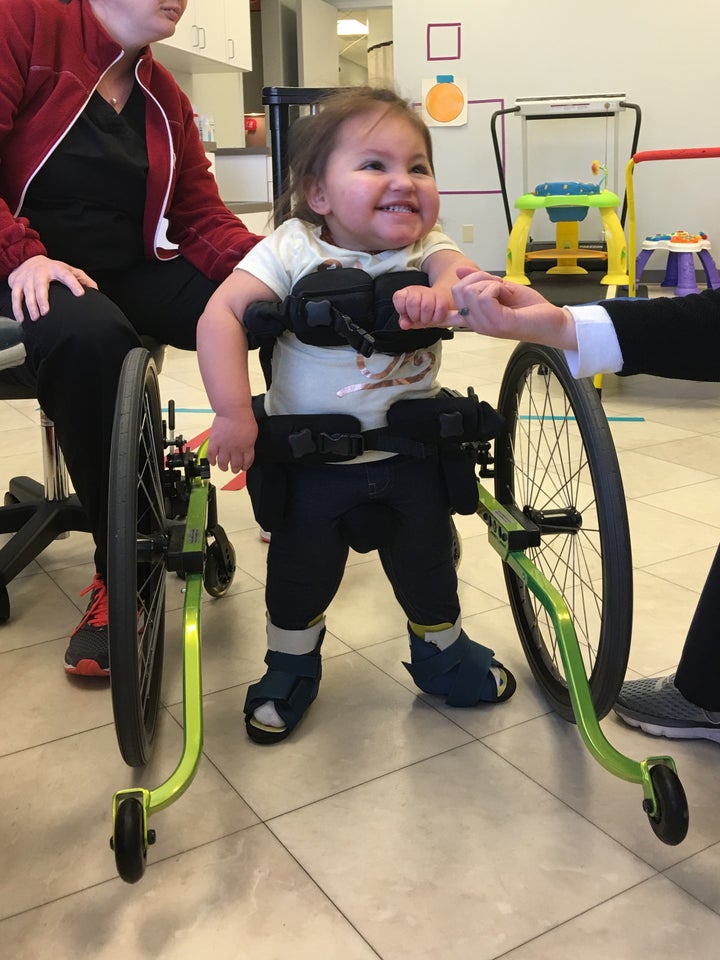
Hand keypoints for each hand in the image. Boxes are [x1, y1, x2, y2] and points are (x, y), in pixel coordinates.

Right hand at [8, 255, 97, 322]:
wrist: (28, 260)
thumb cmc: (53, 269)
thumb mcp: (69, 270)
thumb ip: (83, 279)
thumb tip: (96, 291)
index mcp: (57, 269)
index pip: (67, 276)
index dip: (73, 284)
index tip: (80, 294)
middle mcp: (41, 273)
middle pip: (41, 285)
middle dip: (42, 298)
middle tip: (46, 312)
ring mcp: (28, 278)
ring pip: (27, 292)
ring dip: (31, 305)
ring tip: (36, 318)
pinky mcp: (17, 283)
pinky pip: (16, 297)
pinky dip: (18, 308)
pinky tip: (22, 319)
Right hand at [207, 409, 257, 472]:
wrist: (233, 410)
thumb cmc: (243, 418)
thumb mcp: (253, 433)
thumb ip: (249, 443)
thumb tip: (247, 450)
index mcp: (247, 447)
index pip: (247, 462)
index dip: (245, 466)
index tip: (243, 468)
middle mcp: (235, 449)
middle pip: (235, 464)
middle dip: (235, 469)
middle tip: (234, 469)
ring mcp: (224, 446)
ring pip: (223, 463)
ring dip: (224, 467)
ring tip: (224, 468)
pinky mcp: (214, 442)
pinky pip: (211, 455)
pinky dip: (212, 460)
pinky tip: (213, 462)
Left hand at [393, 284, 449, 327]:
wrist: (437, 306)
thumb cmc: (421, 313)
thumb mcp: (410, 318)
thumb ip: (405, 321)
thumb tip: (404, 324)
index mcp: (405, 294)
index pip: (398, 297)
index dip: (402, 310)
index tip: (408, 315)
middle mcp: (416, 290)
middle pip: (412, 302)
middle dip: (415, 316)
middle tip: (418, 319)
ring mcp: (430, 292)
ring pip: (426, 306)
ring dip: (426, 318)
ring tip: (426, 320)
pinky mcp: (442, 297)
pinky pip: (440, 309)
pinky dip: (437, 318)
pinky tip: (435, 318)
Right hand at [448, 268, 576, 348]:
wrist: (552, 321)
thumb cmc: (530, 309)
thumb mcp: (501, 288)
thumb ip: (480, 280)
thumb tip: (459, 270)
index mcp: (475, 317)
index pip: (445, 316)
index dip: (439, 305)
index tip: (441, 300)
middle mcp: (477, 323)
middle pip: (457, 290)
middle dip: (478, 278)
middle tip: (497, 286)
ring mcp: (486, 325)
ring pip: (470, 291)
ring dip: (490, 283)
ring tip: (504, 292)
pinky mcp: (498, 322)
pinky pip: (485, 296)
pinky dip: (497, 287)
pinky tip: (507, 295)